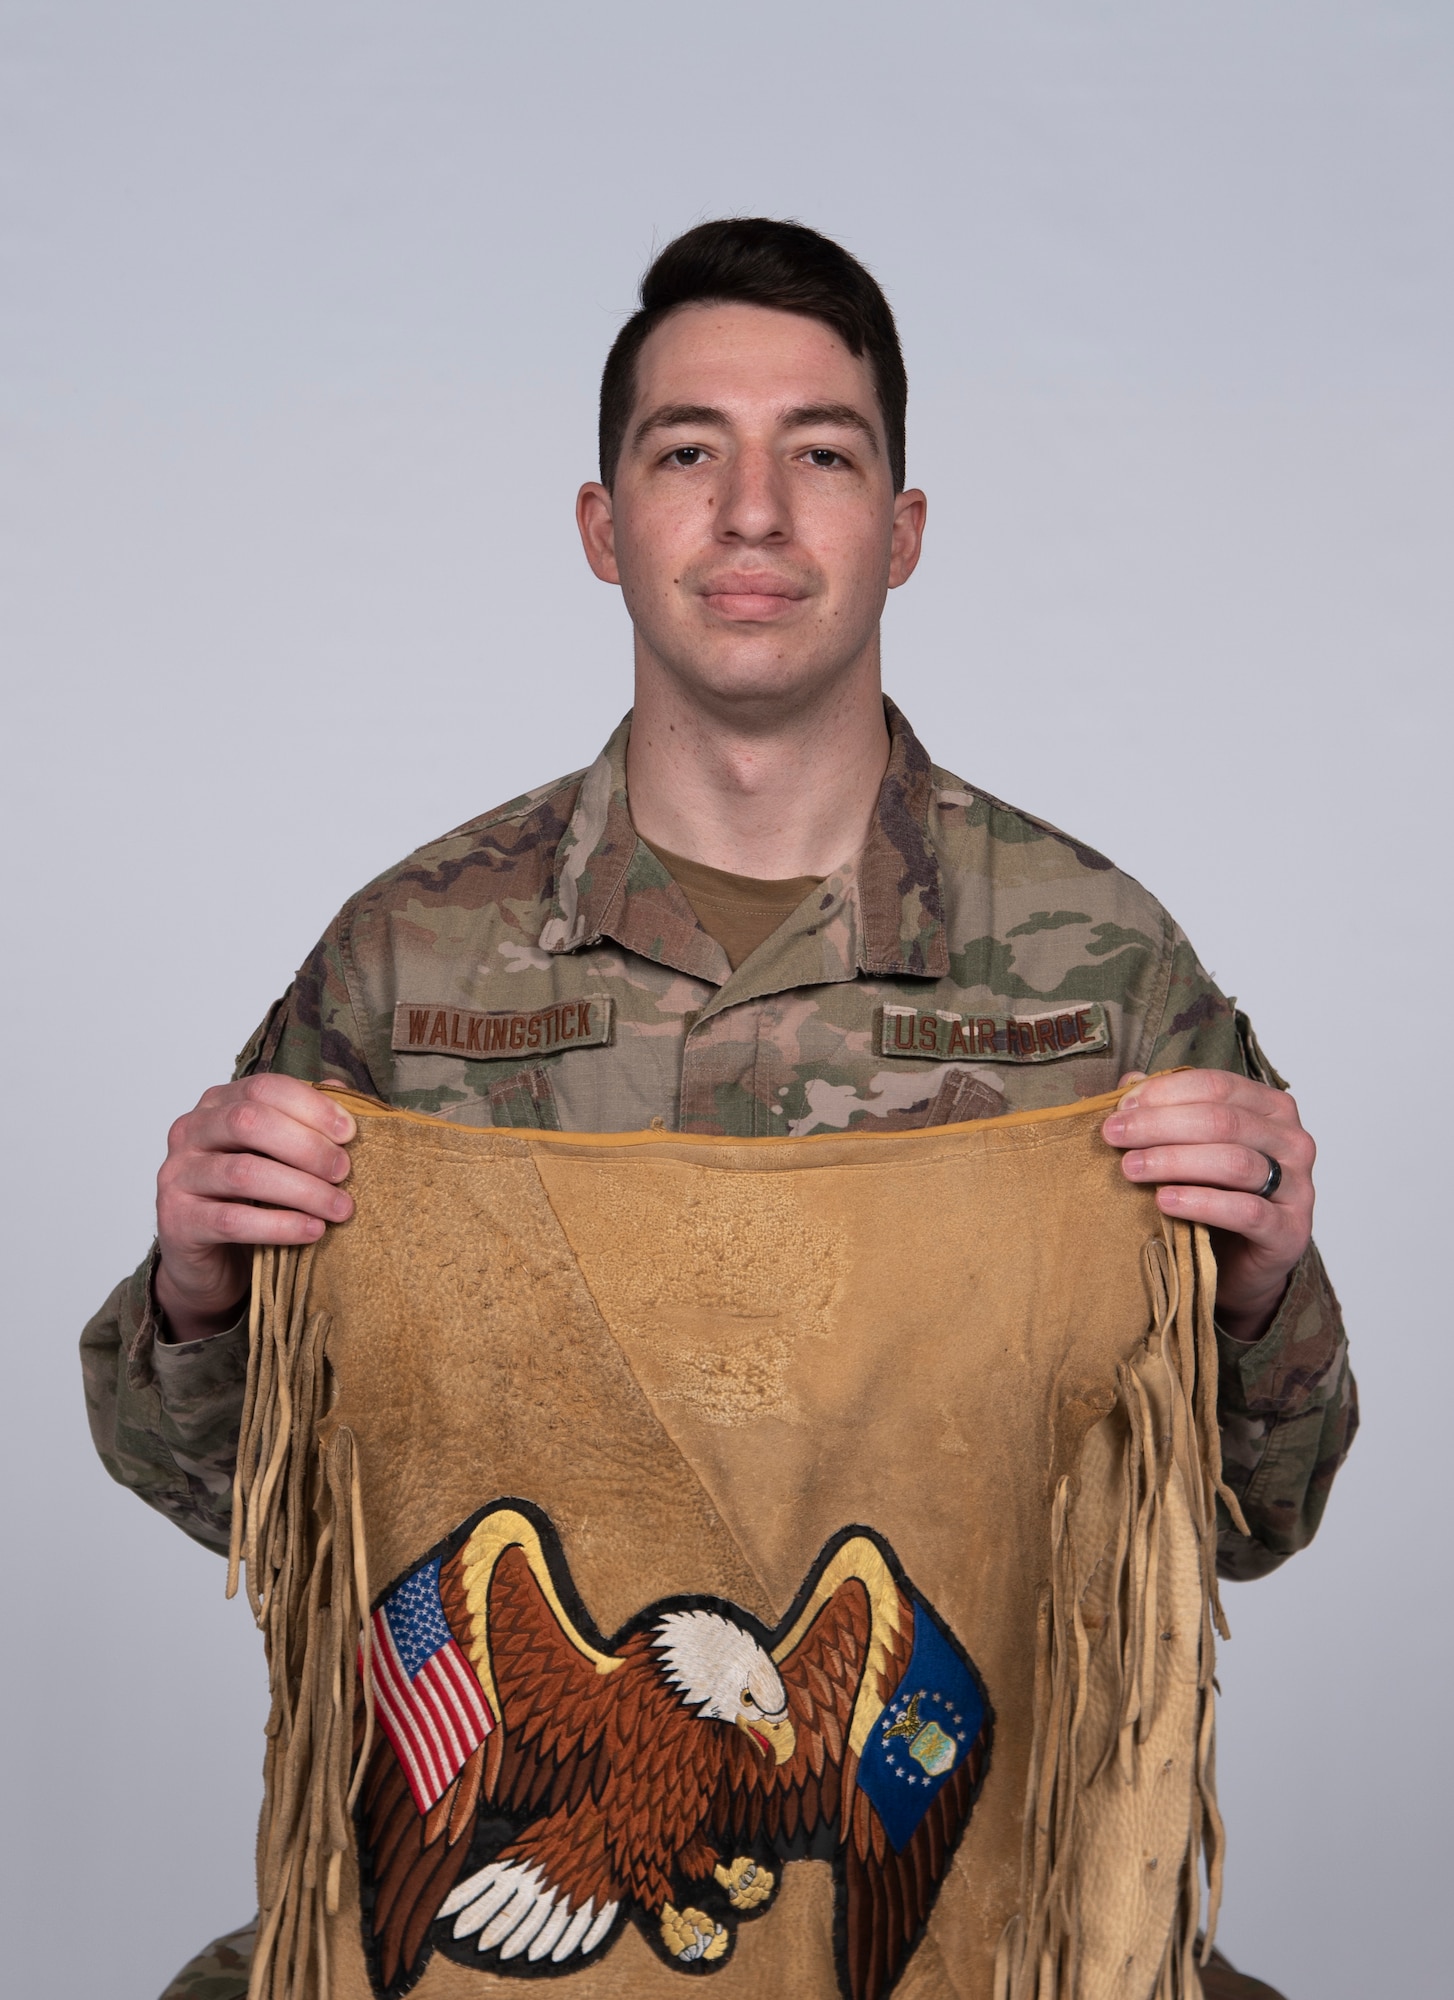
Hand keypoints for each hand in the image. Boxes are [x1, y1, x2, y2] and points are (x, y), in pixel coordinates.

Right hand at [154, 1076, 355, 1341]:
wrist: (208, 1261)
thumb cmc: (248, 1199)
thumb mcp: (277, 1155)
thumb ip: (304, 1121)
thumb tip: (342, 1089)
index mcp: (217, 1105)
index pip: (263, 1088)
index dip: (311, 1106)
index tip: (350, 1133)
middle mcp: (190, 1132)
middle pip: (249, 1122)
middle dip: (306, 1146)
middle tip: (344, 1171)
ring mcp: (178, 1176)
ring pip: (243, 1173)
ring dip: (302, 1189)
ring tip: (340, 1207)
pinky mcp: (178, 1221)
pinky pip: (233, 1220)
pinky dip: (281, 1225)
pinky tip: (313, 1230)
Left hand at [1101, 1068, 1314, 1343]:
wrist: (1240, 1264)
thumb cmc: (1215, 1196)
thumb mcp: (1190, 1147)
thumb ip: (1165, 1112)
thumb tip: (1128, 1083)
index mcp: (1271, 1108)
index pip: (1218, 1085)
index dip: (1165, 1093)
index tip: (1121, 1108)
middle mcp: (1292, 1141)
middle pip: (1222, 1121)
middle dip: (1160, 1125)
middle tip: (1114, 1136)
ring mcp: (1297, 1187)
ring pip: (1234, 1162)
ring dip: (1174, 1161)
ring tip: (1131, 1168)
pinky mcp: (1290, 1231)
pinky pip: (1246, 1211)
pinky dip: (1201, 1203)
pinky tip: (1165, 1202)